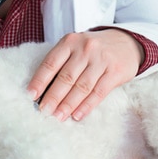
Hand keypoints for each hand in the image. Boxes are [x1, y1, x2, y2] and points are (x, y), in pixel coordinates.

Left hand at [27, 29, 142, 121]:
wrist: (126, 42)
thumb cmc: (93, 49)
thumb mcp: (75, 47)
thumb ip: (61, 63)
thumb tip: (43, 90)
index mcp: (70, 42)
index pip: (51, 63)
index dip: (39, 80)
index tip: (30, 95)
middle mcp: (85, 49)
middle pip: (66, 77)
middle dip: (53, 97)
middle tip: (43, 111)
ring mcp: (101, 60)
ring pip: (82, 86)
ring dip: (68, 104)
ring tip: (58, 116)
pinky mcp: (115, 72)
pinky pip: (99, 92)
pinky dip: (87, 106)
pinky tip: (77, 115)